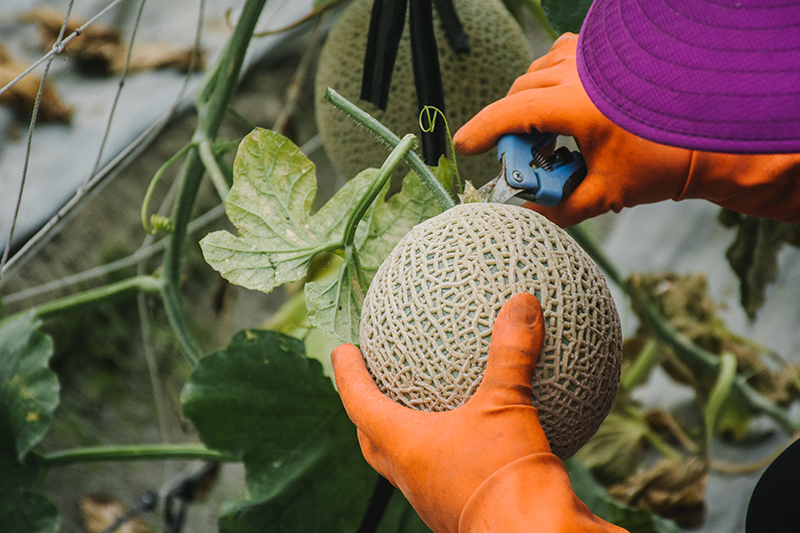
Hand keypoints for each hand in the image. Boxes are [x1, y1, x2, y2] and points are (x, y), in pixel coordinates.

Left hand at [332, 294, 623, 532]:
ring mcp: (434, 498)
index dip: (347, 374)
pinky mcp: (464, 509)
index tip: (340, 350)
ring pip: (405, 462)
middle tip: (372, 383)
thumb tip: (522, 302)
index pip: (359, 403)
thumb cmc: (506, 481)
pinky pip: (446, 471)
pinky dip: (451, 447)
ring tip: (422, 406)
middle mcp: (411, 475)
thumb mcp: (509, 406)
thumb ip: (512, 353)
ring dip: (406, 433)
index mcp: (404, 447)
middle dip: (366, 410)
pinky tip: (483, 432)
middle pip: (373, 439)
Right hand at [452, 34, 691, 226]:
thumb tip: (529, 215)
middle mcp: (581, 72)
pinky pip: (560, 56)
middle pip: (519, 95)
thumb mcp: (605, 193)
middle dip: (512, 129)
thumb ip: (558, 208)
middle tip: (523, 162)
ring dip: (530, 103)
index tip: (464, 147)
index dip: (481, 131)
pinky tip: (563, 104)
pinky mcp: (605, 53)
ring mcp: (594, 57)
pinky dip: (551, 80)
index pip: (510, 113)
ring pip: (537, 73)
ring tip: (546, 135)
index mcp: (577, 105)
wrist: (712, 137)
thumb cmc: (664, 162)